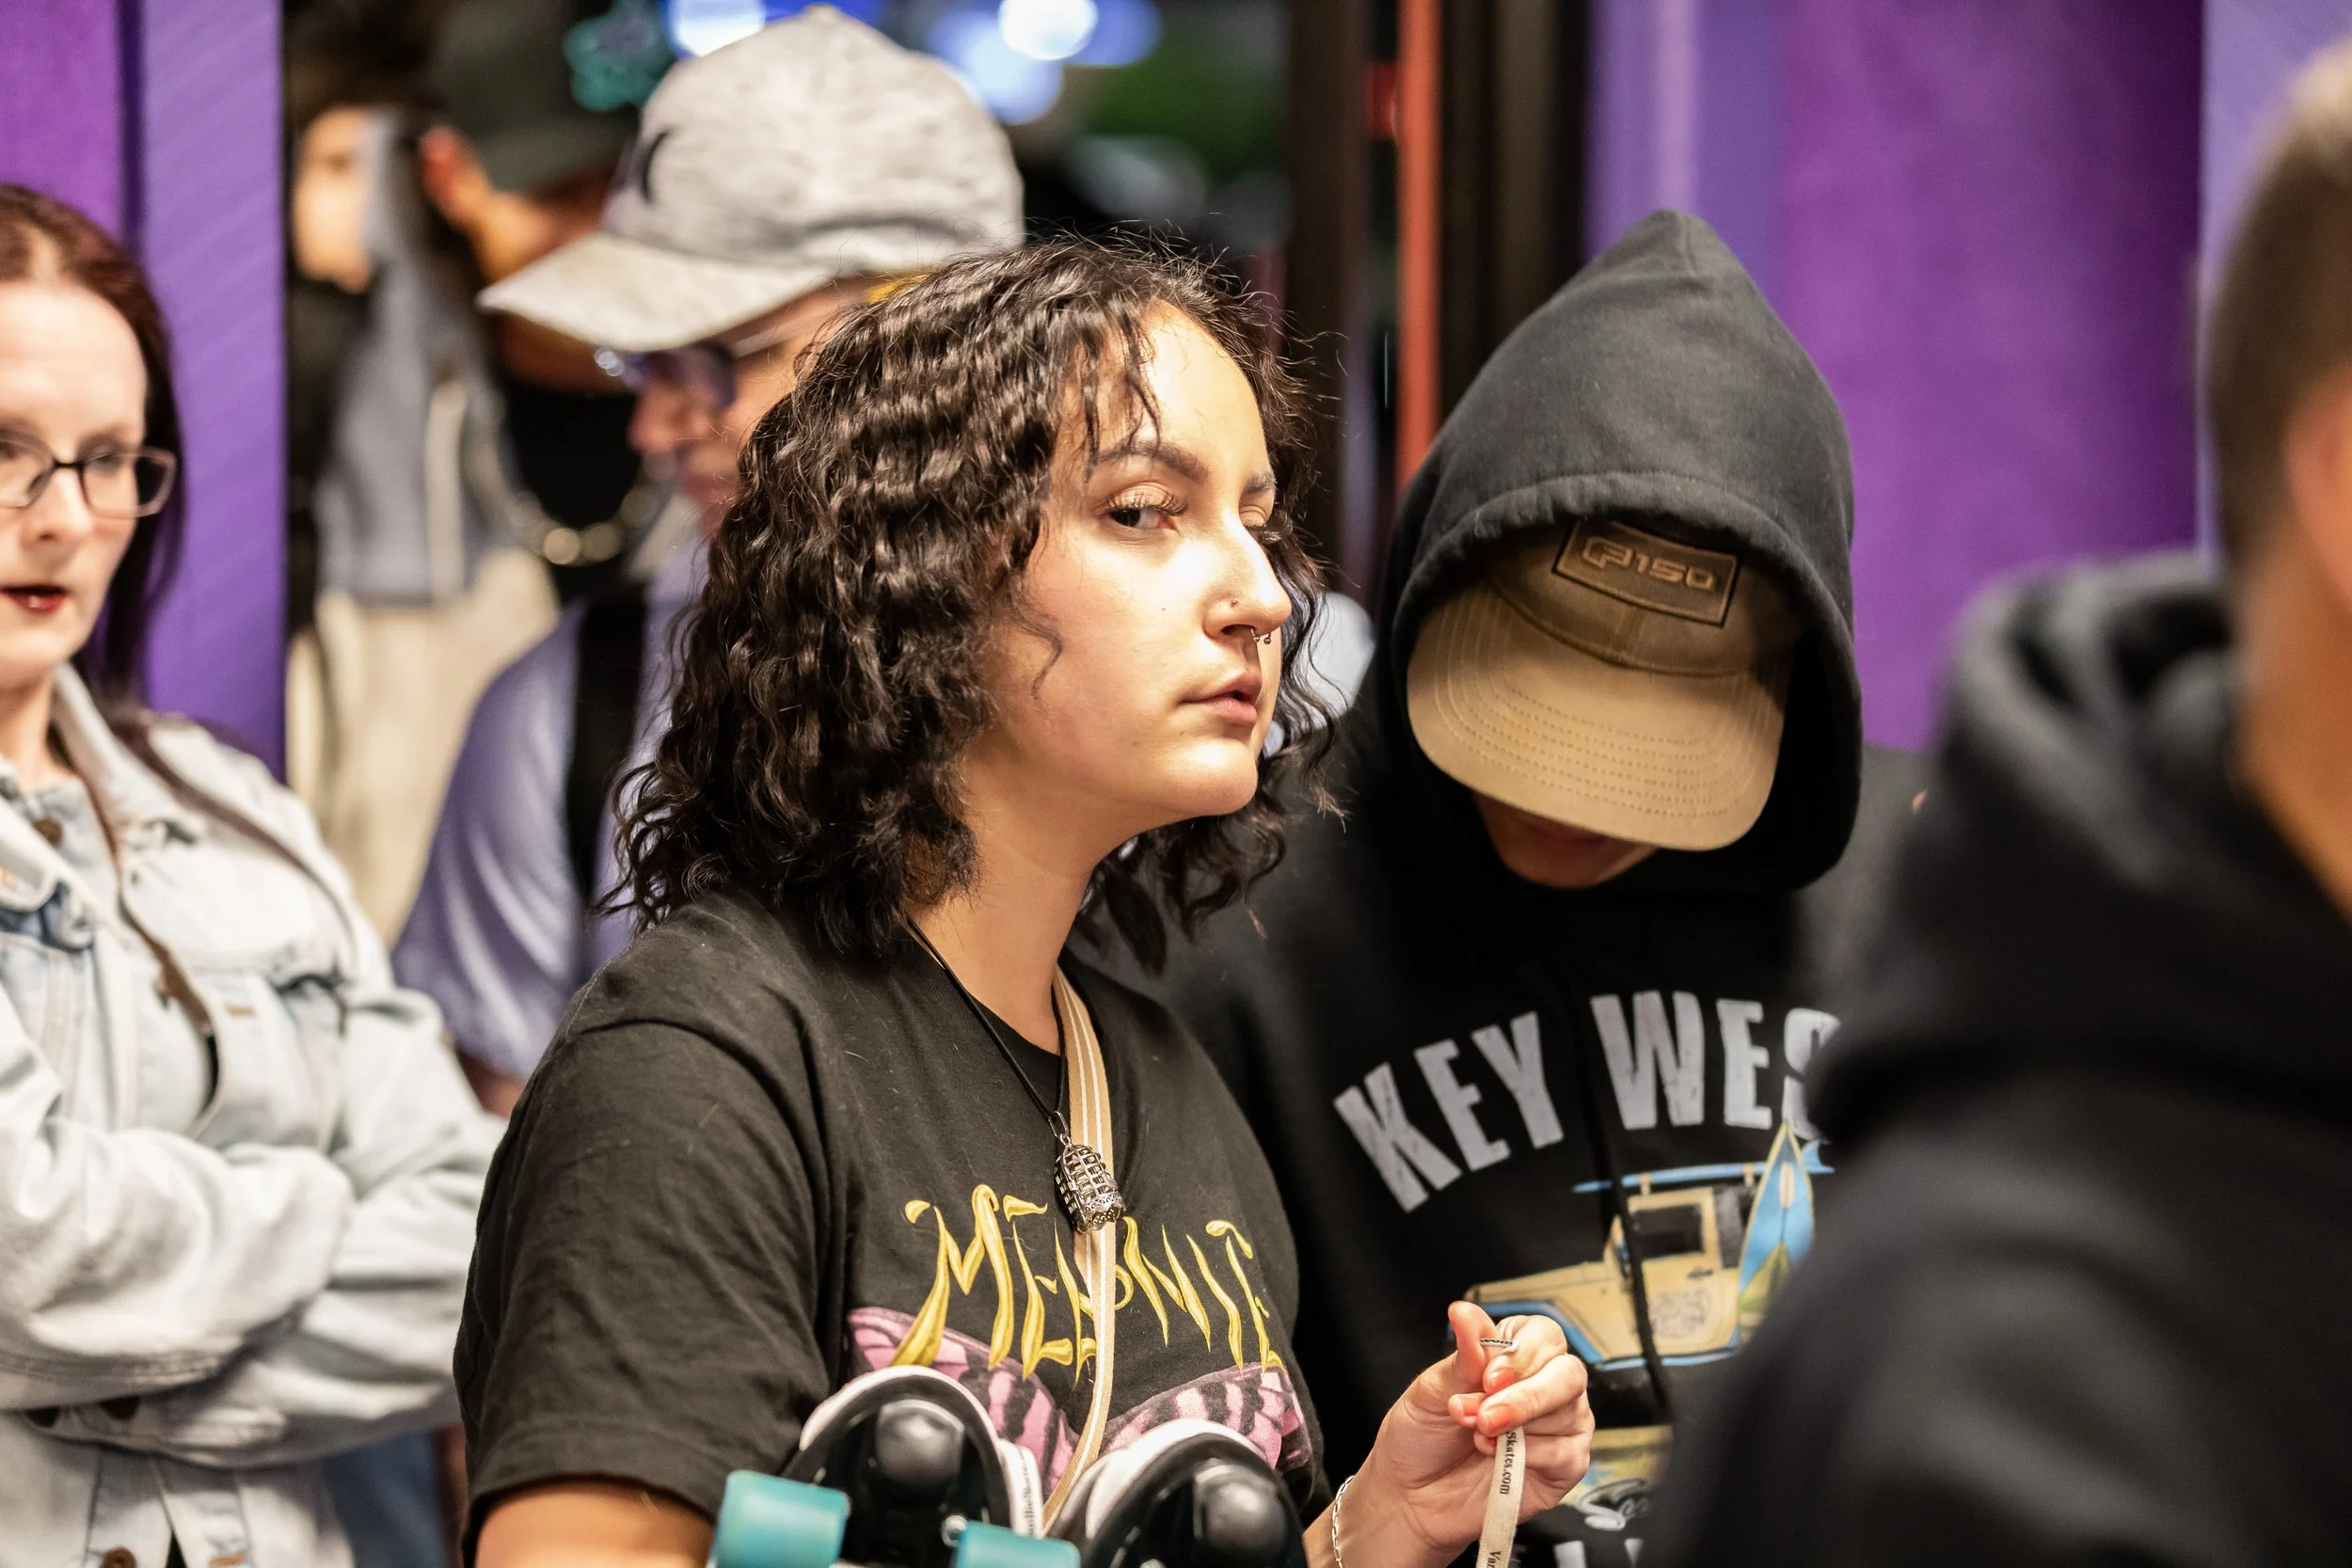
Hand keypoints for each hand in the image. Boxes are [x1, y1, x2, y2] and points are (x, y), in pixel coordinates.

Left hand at [1316, 1303, 1594, 1567]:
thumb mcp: (1433, 1389)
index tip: (1488, 1376)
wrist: (1411, 1494)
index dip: (1521, 1355)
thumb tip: (1464, 1312)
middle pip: (1568, 1373)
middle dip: (1525, 1395)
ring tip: (1475, 1437)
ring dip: (1517, 1428)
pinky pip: (1566, 1454)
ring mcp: (1560, 1426)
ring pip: (1567, 1413)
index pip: (1544, 1336)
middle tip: (1485, 1415)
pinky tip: (1496, 1457)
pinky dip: (1530, 1455)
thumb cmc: (1423, 1435)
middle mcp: (1546, 1385)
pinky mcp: (1564, 1466)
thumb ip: (1462, 1356)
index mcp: (1516, 1355)